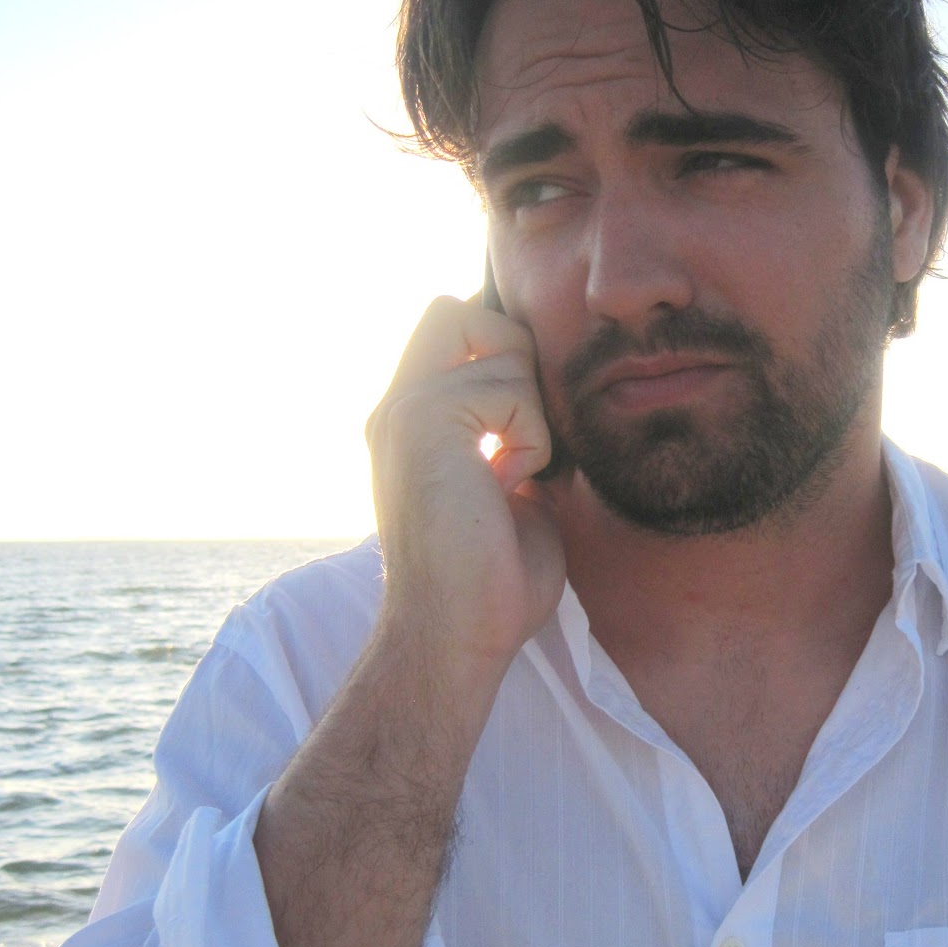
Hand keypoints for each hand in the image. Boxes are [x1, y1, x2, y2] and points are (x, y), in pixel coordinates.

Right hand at [365, 295, 567, 671]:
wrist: (456, 636)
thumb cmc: (491, 584)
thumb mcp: (511, 491)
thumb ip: (515, 438)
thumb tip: (552, 405)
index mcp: (409, 423)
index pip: (449, 328)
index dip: (499, 353)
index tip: (524, 429)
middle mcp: (395, 408)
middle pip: (457, 310)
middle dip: (512, 355)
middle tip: (522, 433)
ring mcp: (404, 410)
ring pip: (501, 348)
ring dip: (531, 414)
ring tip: (512, 476)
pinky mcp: (425, 421)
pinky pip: (510, 388)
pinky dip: (530, 437)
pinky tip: (508, 485)